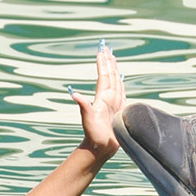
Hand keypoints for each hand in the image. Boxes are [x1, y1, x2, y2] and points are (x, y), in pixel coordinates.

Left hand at [71, 41, 126, 160]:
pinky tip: (120, 77)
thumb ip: (83, 107)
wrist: (99, 147)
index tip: (102, 50)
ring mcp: (113, 103)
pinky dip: (121, 82)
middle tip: (106, 47)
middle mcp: (108, 98)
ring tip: (113, 58)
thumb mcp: (88, 120)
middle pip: (109, 75)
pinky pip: (121, 91)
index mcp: (102, 98)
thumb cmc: (93, 136)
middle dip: (108, 61)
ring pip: (115, 81)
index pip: (103, 76)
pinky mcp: (119, 109)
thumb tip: (73, 94)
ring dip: (114, 69)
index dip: (103, 63)